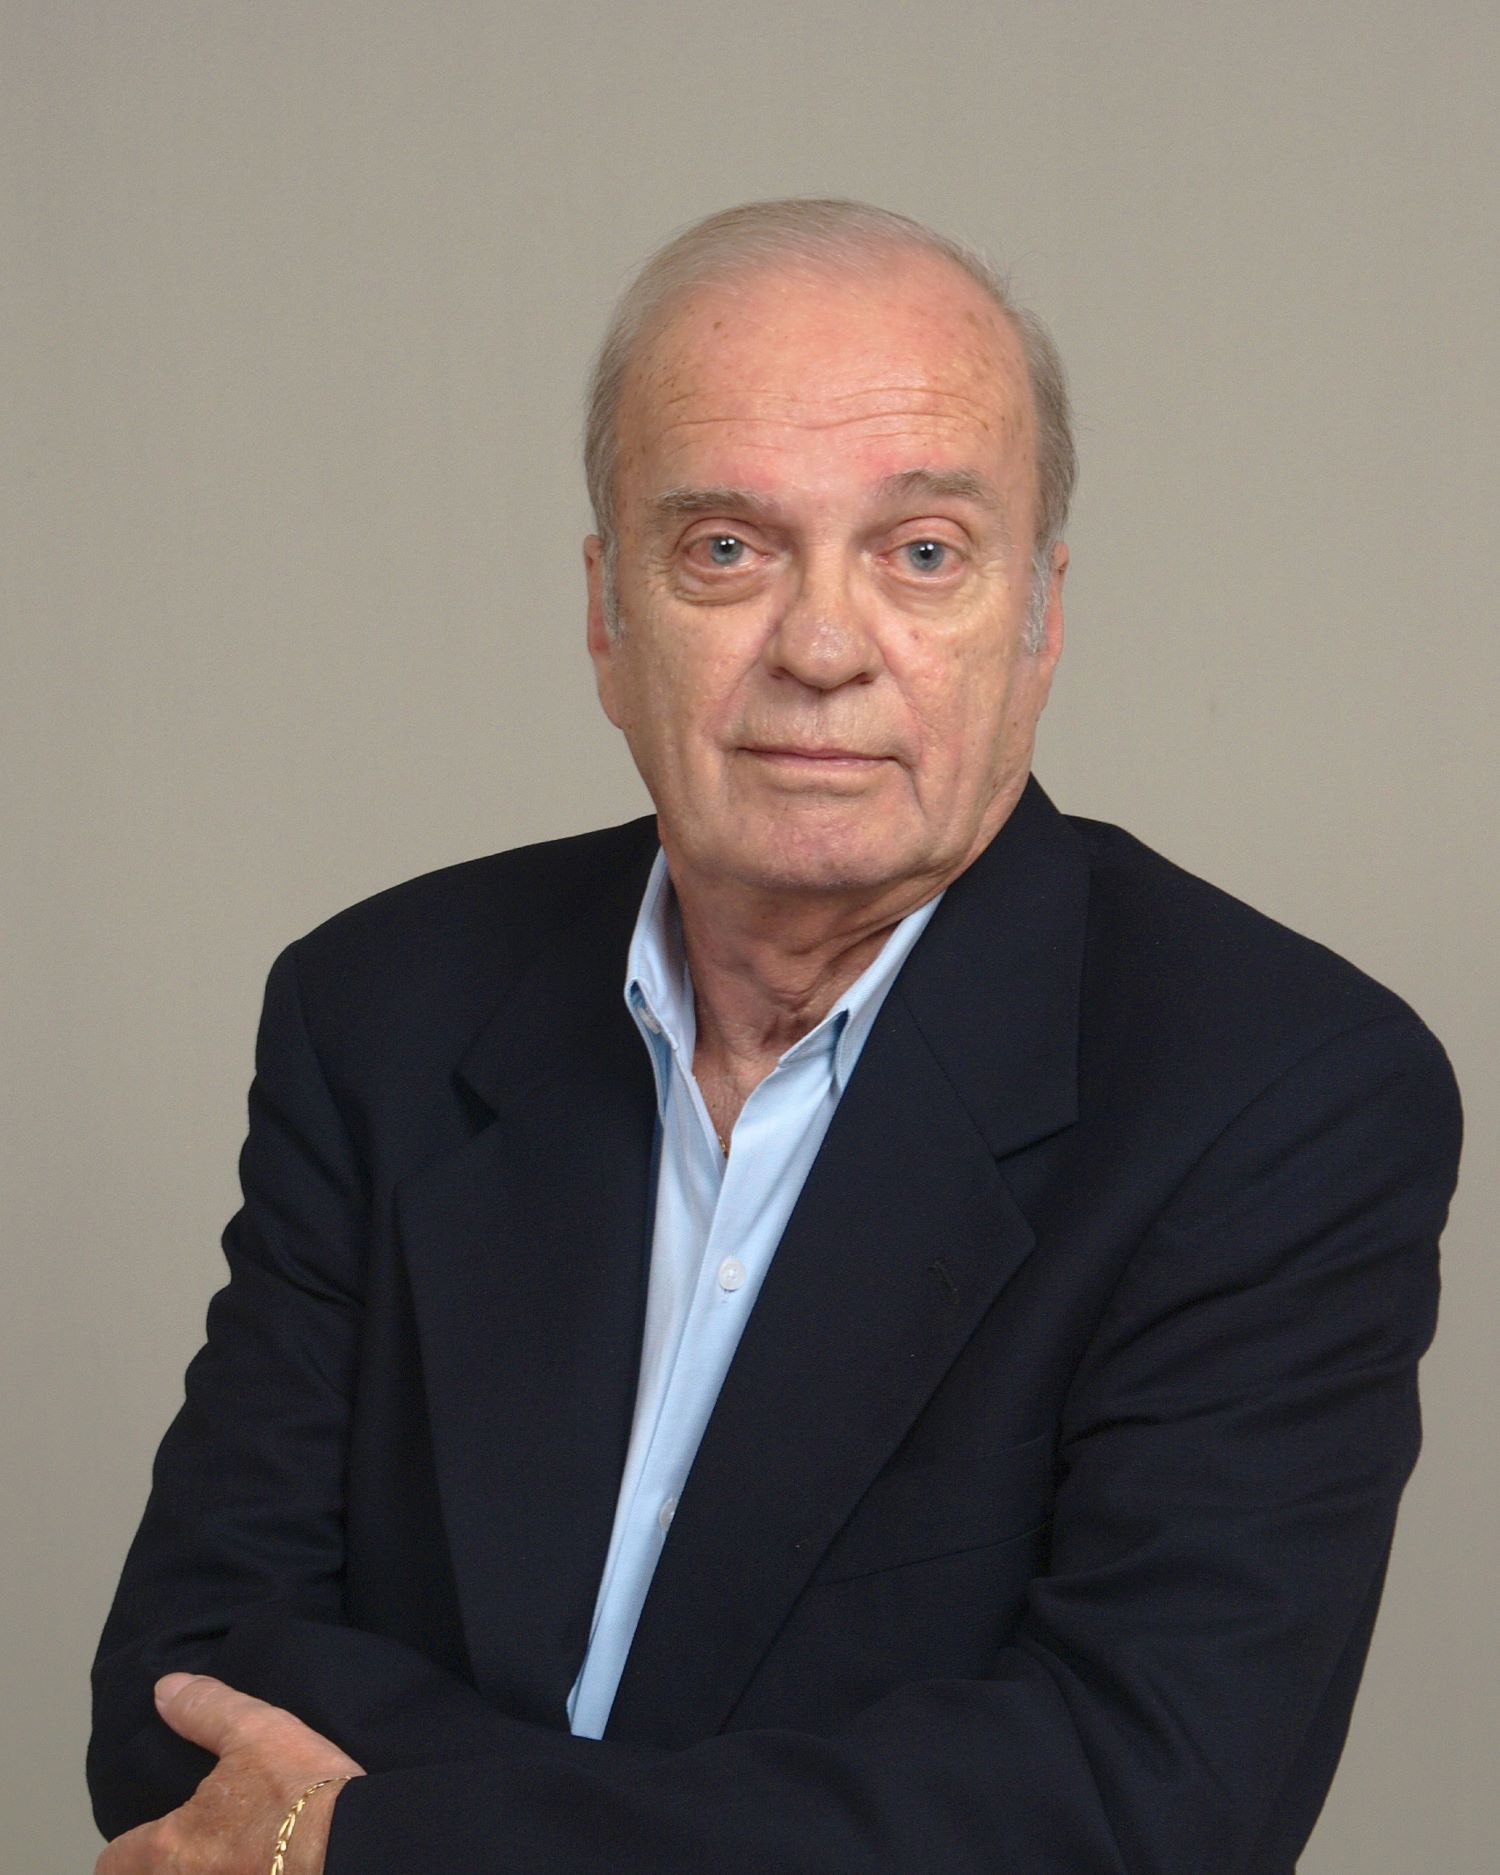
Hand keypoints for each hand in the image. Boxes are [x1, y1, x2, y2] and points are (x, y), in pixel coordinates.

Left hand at [96, 1674, 364, 1874]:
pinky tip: (258, 1867)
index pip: (112, 1864)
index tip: (135, 1842)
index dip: (121, 1852)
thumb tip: (165, 1689)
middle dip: (160, 1867)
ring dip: (199, 1872)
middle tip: (184, 1849)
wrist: (352, 1845)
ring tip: (224, 1857)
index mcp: (170, 1847)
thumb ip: (205, 1710)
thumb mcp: (255, 1730)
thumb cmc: (297, 1790)